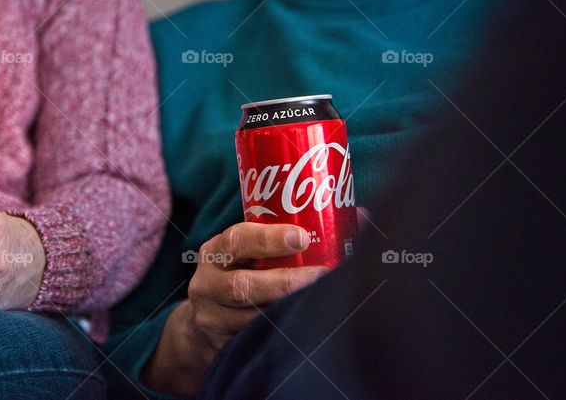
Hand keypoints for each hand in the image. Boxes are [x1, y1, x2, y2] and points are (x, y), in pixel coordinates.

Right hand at [143, 222, 328, 395]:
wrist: (203, 322)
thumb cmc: (240, 274)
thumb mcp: (247, 251)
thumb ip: (288, 236)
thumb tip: (361, 217)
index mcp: (216, 252)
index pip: (237, 240)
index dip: (268, 239)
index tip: (300, 238)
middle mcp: (208, 285)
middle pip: (243, 287)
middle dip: (285, 283)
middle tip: (322, 276)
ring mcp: (213, 319)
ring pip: (252, 320)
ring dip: (288, 312)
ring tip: (321, 304)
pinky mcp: (222, 348)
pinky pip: (253, 343)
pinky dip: (280, 337)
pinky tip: (304, 331)